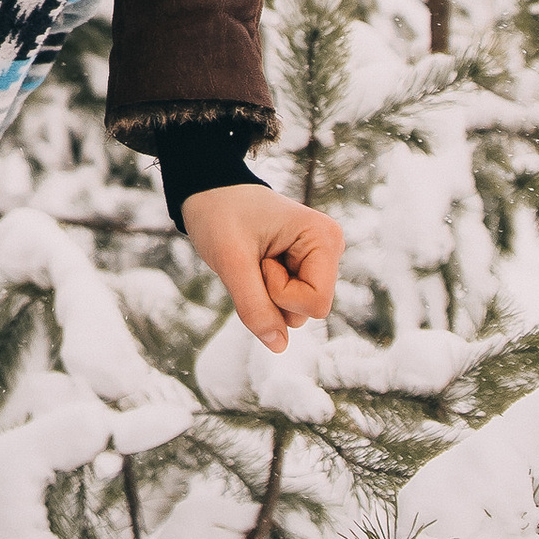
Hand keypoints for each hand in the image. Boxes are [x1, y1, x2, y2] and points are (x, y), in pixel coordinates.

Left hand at [180, 182, 343, 353]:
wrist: (209, 192)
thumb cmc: (220, 215)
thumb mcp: (231, 262)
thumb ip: (254, 306)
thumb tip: (278, 346)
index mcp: (324, 238)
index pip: (316, 303)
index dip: (280, 296)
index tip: (260, 263)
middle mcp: (329, 249)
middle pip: (307, 310)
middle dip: (272, 296)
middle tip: (253, 259)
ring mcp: (318, 260)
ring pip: (296, 311)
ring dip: (266, 294)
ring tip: (254, 258)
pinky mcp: (304, 268)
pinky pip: (287, 302)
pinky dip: (265, 291)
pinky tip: (258, 264)